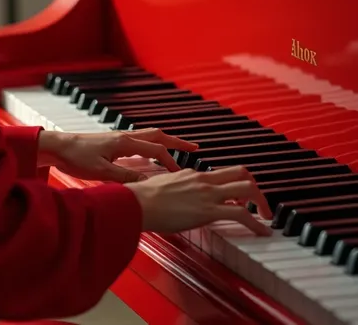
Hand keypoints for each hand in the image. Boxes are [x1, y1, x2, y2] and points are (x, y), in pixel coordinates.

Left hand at [37, 128, 197, 181]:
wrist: (59, 146)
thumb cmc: (77, 158)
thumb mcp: (101, 173)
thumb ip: (125, 178)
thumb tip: (149, 185)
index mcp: (124, 143)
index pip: (156, 151)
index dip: (171, 162)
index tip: (181, 174)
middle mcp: (125, 136)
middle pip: (158, 137)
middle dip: (177, 142)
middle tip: (195, 147)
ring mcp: (120, 137)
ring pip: (150, 136)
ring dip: (166, 141)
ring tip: (180, 147)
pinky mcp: (114, 140)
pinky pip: (140, 139)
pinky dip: (153, 143)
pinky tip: (153, 151)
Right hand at [126, 166, 272, 235]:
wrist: (137, 203)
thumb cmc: (143, 199)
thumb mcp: (164, 188)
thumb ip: (176, 190)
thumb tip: (177, 199)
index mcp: (193, 175)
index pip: (222, 174)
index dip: (235, 184)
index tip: (241, 196)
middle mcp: (204, 180)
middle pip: (241, 172)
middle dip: (255, 187)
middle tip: (261, 204)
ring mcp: (207, 193)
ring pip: (246, 188)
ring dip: (261, 203)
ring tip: (266, 218)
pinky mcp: (208, 210)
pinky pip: (241, 213)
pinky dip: (256, 223)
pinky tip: (262, 232)